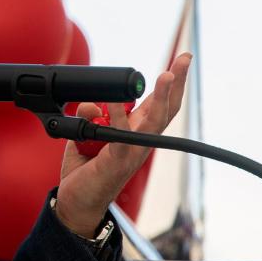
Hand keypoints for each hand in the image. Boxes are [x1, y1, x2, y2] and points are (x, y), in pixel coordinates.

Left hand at [55, 53, 192, 236]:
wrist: (77, 202)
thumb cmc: (86, 169)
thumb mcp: (84, 134)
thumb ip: (88, 115)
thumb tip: (91, 104)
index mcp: (135, 131)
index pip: (159, 103)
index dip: (172, 82)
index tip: (183, 58)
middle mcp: (140, 140)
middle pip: (165, 109)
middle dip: (176, 83)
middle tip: (184, 61)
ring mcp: (132, 151)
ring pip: (153, 122)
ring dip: (161, 98)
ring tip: (167, 75)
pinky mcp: (116, 161)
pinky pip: (120, 136)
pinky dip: (116, 117)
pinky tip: (114, 101)